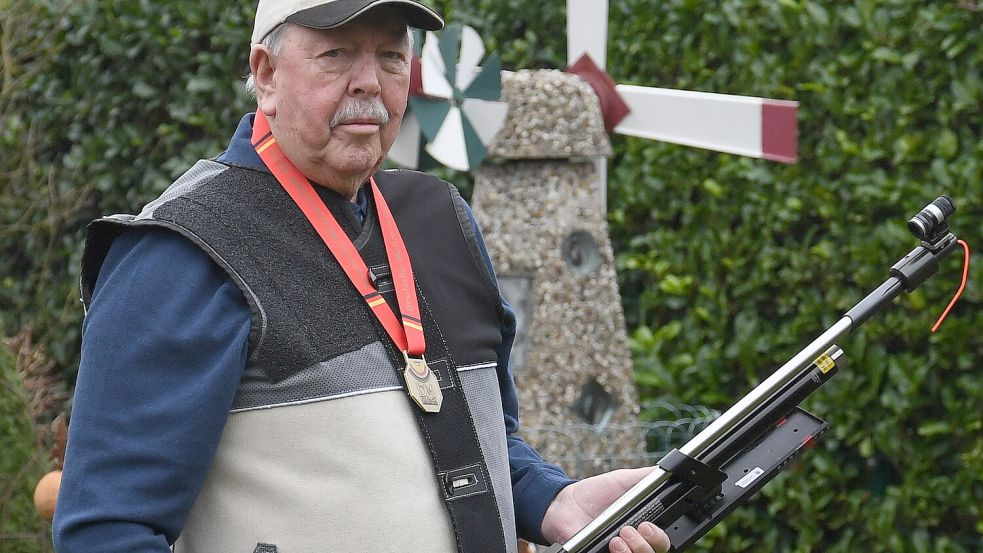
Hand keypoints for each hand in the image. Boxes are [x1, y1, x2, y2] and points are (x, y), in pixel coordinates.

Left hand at [541, 467, 669, 552]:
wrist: (565, 503)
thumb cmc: (596, 493)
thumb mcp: (624, 480)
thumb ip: (647, 478)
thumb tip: (670, 472)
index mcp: (642, 527)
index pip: (662, 541)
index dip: (660, 537)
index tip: (648, 525)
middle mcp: (633, 543)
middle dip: (647, 545)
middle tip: (632, 529)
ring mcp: (619, 552)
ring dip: (633, 551)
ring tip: (618, 537)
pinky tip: (611, 545)